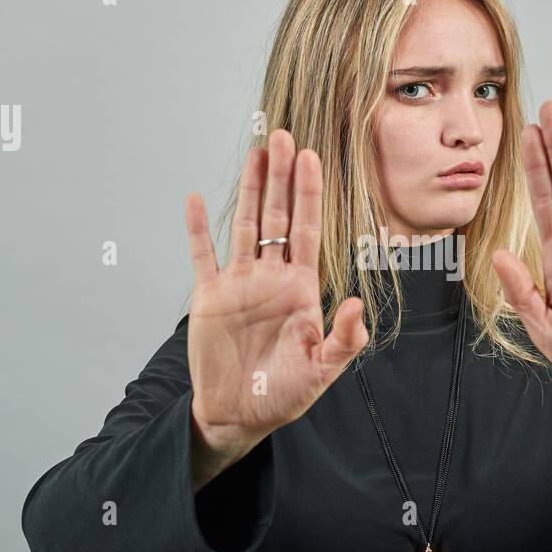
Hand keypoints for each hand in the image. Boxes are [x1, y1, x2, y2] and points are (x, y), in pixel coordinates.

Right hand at [184, 129, 368, 460]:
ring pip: (244, 225)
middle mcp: (271, 277)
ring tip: (253, 152)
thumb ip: (344, 339)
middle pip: (277, 216)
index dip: (309, 194)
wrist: (239, 415)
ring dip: (248, 189)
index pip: (308, 230)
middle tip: (283, 137)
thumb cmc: (284, 395)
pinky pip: (202, 255)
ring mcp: (239, 283)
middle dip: (281, 177)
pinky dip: (196, 228)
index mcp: (301, 288)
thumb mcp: (322, 370)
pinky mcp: (209, 296)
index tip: (311, 157)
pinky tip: (194, 200)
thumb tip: (356, 304)